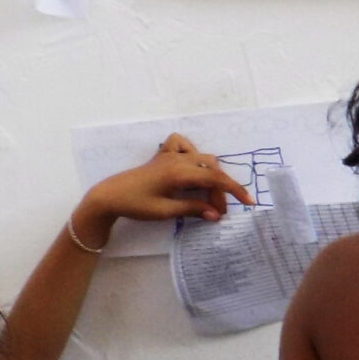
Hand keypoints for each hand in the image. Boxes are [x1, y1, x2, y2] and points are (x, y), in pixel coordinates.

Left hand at [69, 133, 255, 250]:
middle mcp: (177, 160)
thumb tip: (216, 214)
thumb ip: (193, 209)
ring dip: (210, 175)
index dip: (235, 190)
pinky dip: (193, 153)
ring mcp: (170, 155)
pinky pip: (184, 145)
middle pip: (211, 169)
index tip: (248, 202)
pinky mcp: (163, 155)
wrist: (109, 196)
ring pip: (202, 157)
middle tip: (217, 211)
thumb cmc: (136, 205)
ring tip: (206, 195)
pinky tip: (191, 166)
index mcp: (178, 173)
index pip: (215, 178)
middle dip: (220, 190)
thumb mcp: (166, 211)